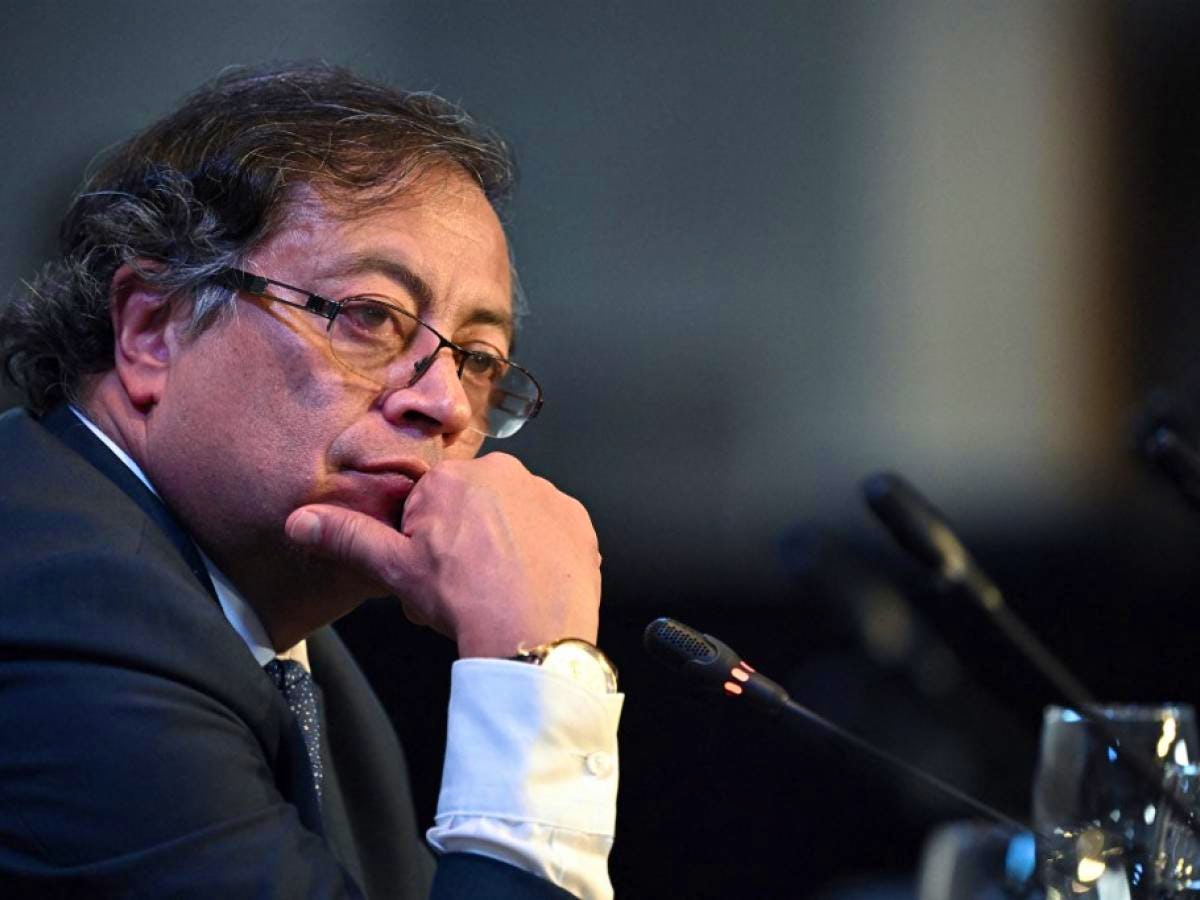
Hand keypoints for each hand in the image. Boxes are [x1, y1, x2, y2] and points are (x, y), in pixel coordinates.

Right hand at [284, 453, 600, 657]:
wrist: (531, 635)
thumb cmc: (464, 601)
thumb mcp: (396, 569)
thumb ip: (348, 537)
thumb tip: (300, 520)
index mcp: (452, 478)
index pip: (429, 501)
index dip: (425, 540)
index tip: (432, 568)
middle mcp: (503, 472)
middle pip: (473, 504)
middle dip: (464, 537)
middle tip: (462, 582)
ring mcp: (545, 493)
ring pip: (513, 515)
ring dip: (504, 541)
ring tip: (497, 586)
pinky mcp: (577, 518)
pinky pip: (551, 528)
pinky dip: (541, 549)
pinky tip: (529, 581)